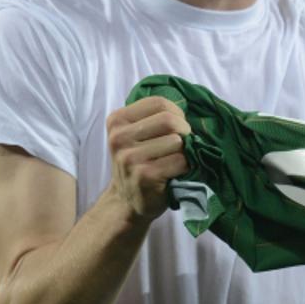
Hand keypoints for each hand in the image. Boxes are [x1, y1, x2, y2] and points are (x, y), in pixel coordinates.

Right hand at [103, 96, 190, 224]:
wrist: (126, 201)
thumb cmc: (137, 163)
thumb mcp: (134, 135)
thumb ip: (152, 118)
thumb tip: (187, 106)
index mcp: (117, 121)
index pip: (158, 103)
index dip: (176, 112)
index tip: (178, 126)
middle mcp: (119, 138)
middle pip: (168, 120)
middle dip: (184, 130)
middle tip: (184, 142)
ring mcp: (130, 158)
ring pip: (176, 141)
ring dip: (184, 151)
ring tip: (176, 159)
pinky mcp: (145, 176)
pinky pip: (179, 161)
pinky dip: (185, 166)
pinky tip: (176, 172)